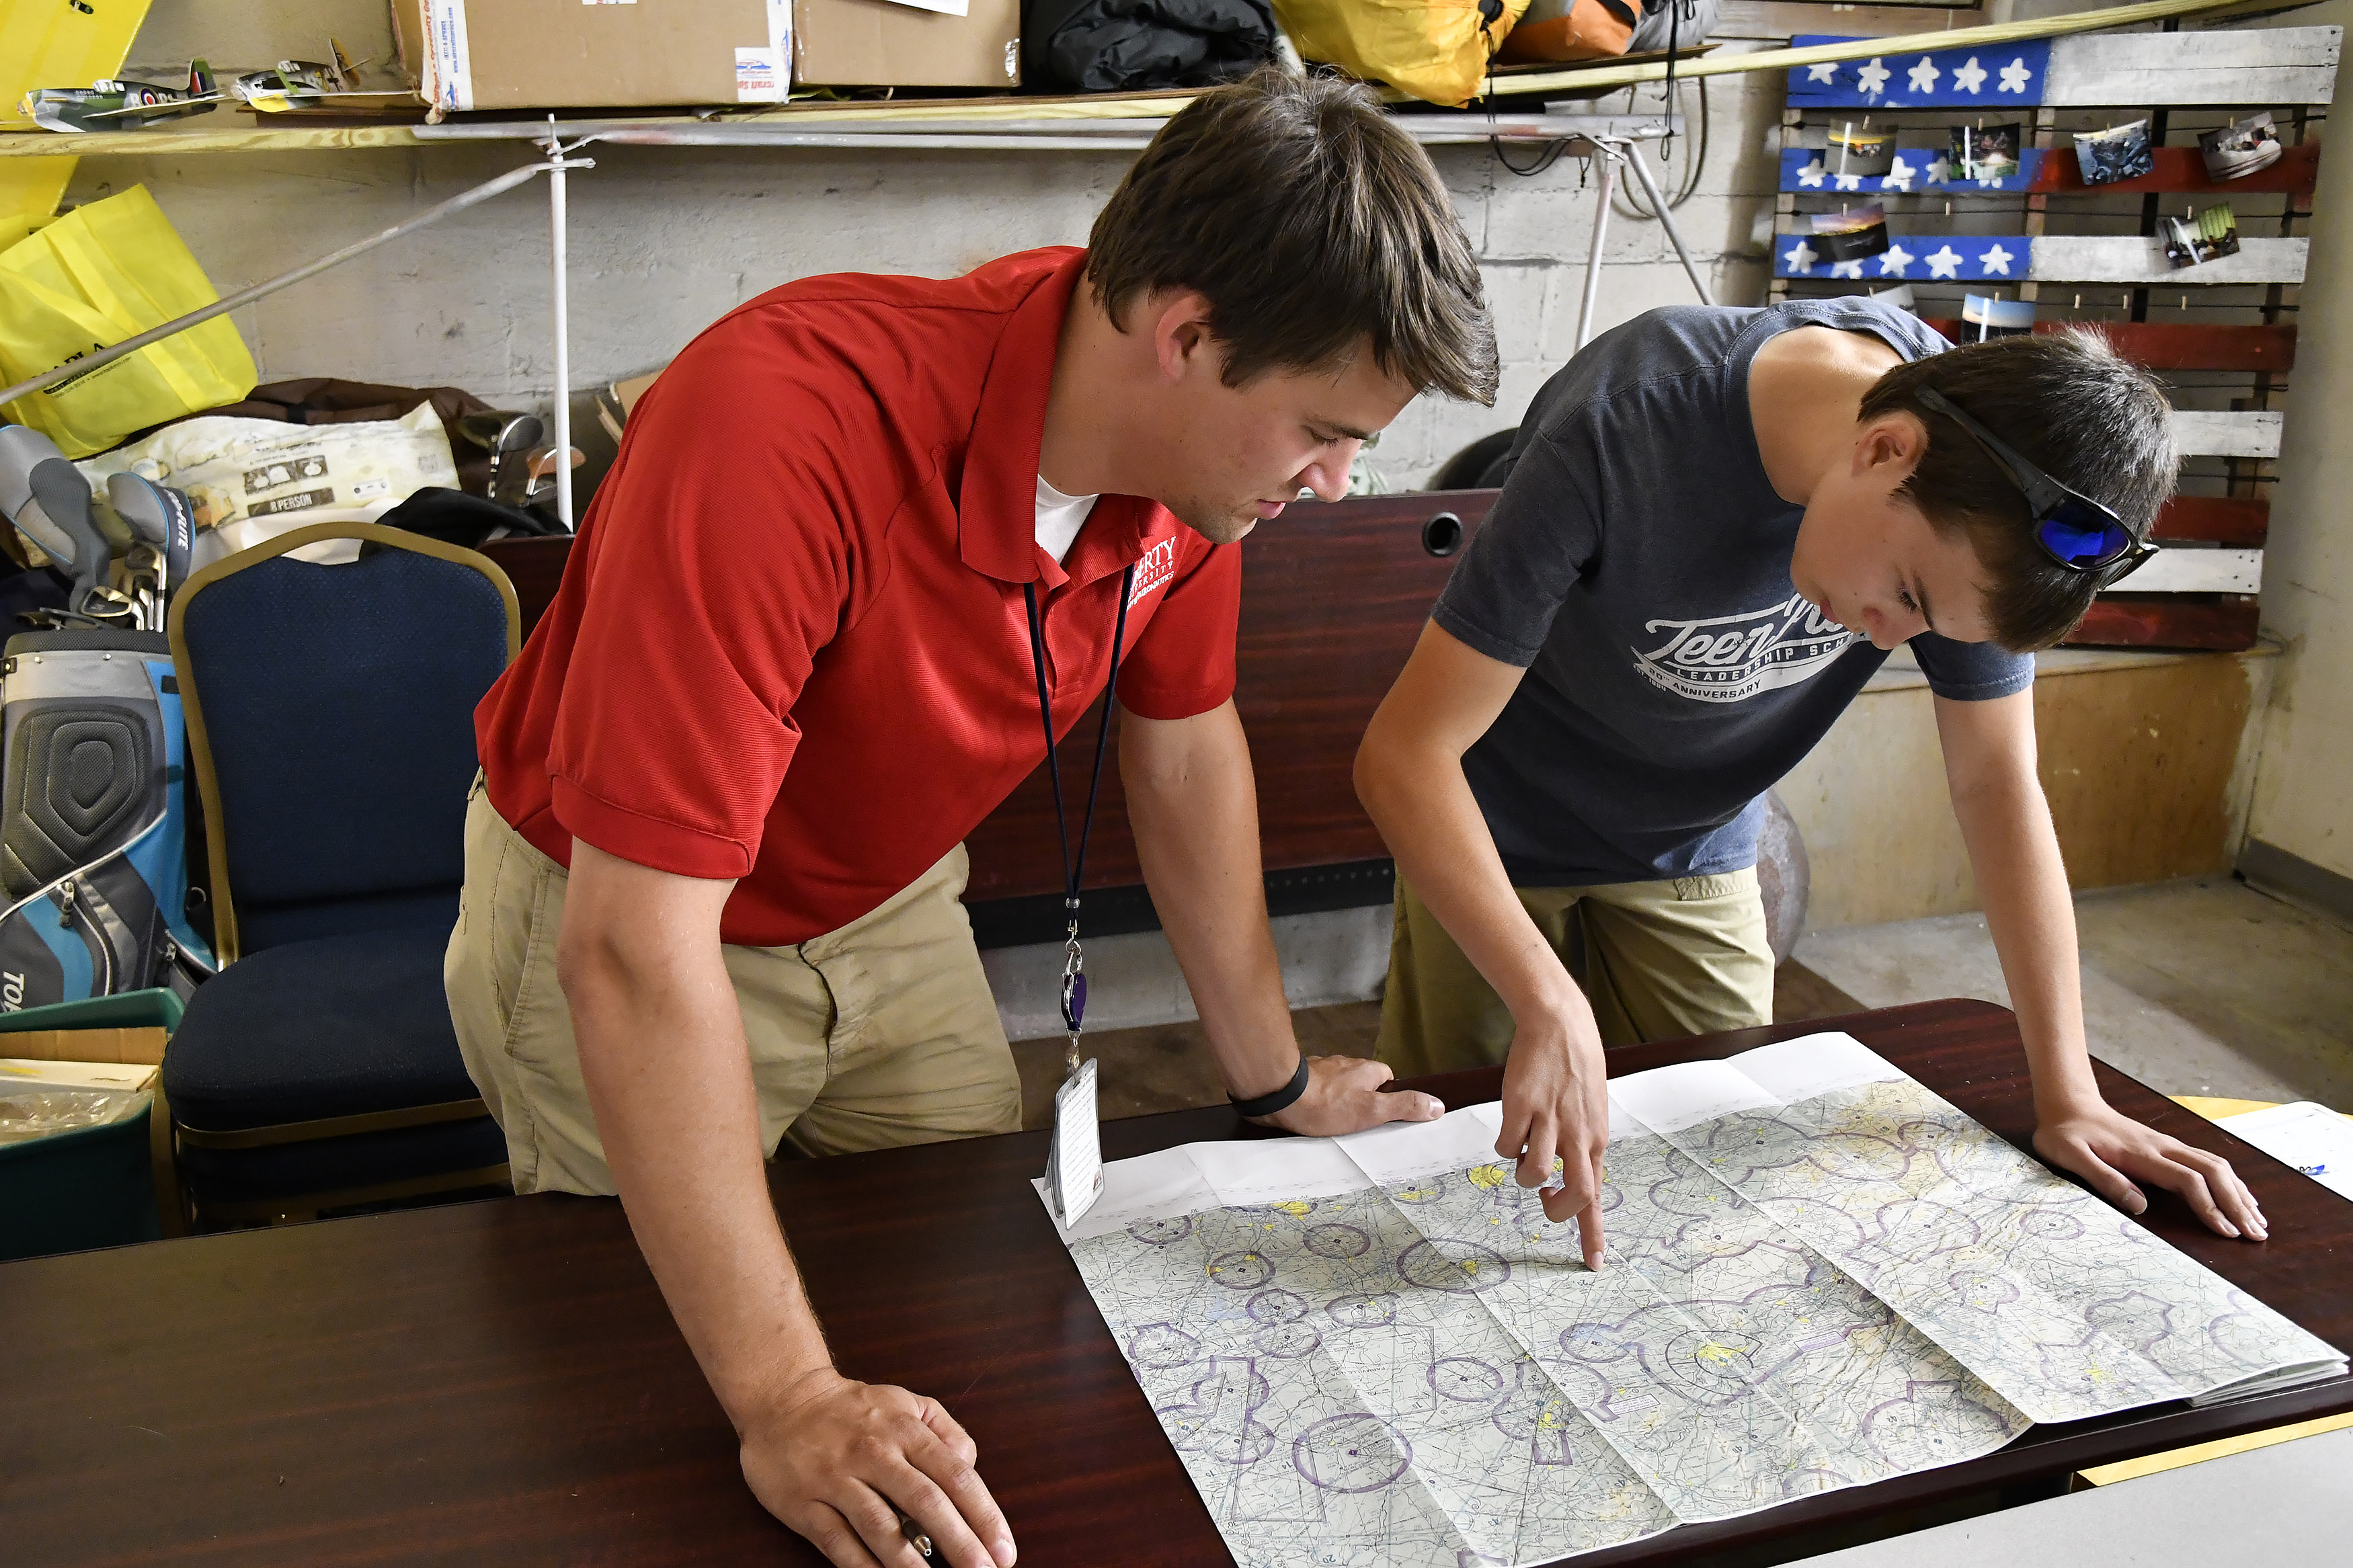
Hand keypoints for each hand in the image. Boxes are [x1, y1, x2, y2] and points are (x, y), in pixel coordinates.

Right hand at [740, 1367, 1013, 1567]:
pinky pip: (839, 1543)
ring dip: (914, 1565)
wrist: (783, 1398)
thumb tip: (971, 1470)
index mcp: (905, 1430)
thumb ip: (946, 1433)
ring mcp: (837, 1479)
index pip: (955, 1475)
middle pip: (925, 1503)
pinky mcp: (805, 1504)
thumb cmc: (855, 1409)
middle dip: (961, 1544)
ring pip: (881, 1528)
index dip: (984, 1515)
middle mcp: (874, 1452)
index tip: (1004, 1549)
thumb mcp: (907, 1403)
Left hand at [1258, 1053, 1443, 1136]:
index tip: (1383, 1116)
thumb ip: (1404, 1107)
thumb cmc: (1327, 1103)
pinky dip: (1317, 1099)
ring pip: (1338, 1085)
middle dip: (1361, 1099)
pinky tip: (1311, 1115)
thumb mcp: (1372, 1110)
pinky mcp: (1302, 1077)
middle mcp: (1346, 1064)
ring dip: (1337, 1099)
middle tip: (1357, 1123)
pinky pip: (1317, 1089)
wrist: (1280, 1094)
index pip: (1387, 1079)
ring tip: (1333, 1122)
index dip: (1388, 1097)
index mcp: (1367, 1069)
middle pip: (1362, 1081)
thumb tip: (1437, 1105)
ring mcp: (1322, 1068)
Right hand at [1497, 1011, 1610, 1269]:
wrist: (1560, 1024)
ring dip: (1523, 1175)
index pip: (1597, 1196)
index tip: (1593, 1264)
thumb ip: (1583, 1146)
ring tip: (1523, 1154)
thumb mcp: (1592, 1112)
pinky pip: (1506, 1145)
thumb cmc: (1576, 1069)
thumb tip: (1567, 1179)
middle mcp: (1578, 1135)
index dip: (1593, 1234)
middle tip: (1543, 1200)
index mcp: (1597, 1140)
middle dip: (1555, 1209)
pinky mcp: (1520, 1106)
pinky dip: (1504, 1145)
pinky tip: (1511, 1126)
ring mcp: (1549, 1121)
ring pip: (1534, 1173)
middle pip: (1575, 1195)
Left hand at [2034, 1098, 2266, 1240]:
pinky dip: (2230, 1181)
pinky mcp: (2168, 1147)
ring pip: (2216, 1165)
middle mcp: (2163, 1147)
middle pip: (2213, 1172)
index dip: (2209, 1207)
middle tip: (2257, 1234)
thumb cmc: (2066, 1134)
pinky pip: (2207, 1162)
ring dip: (2239, 1193)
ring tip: (2258, 1221)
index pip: (2188, 1180)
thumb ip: (2104, 1179)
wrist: (2069, 1105)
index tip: (2226, 1232)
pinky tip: (2240, 1197)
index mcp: (2142, 1154)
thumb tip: (2140, 1206)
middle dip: (2237, 1204)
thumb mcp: (2071, 1157)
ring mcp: (2168, 1145)